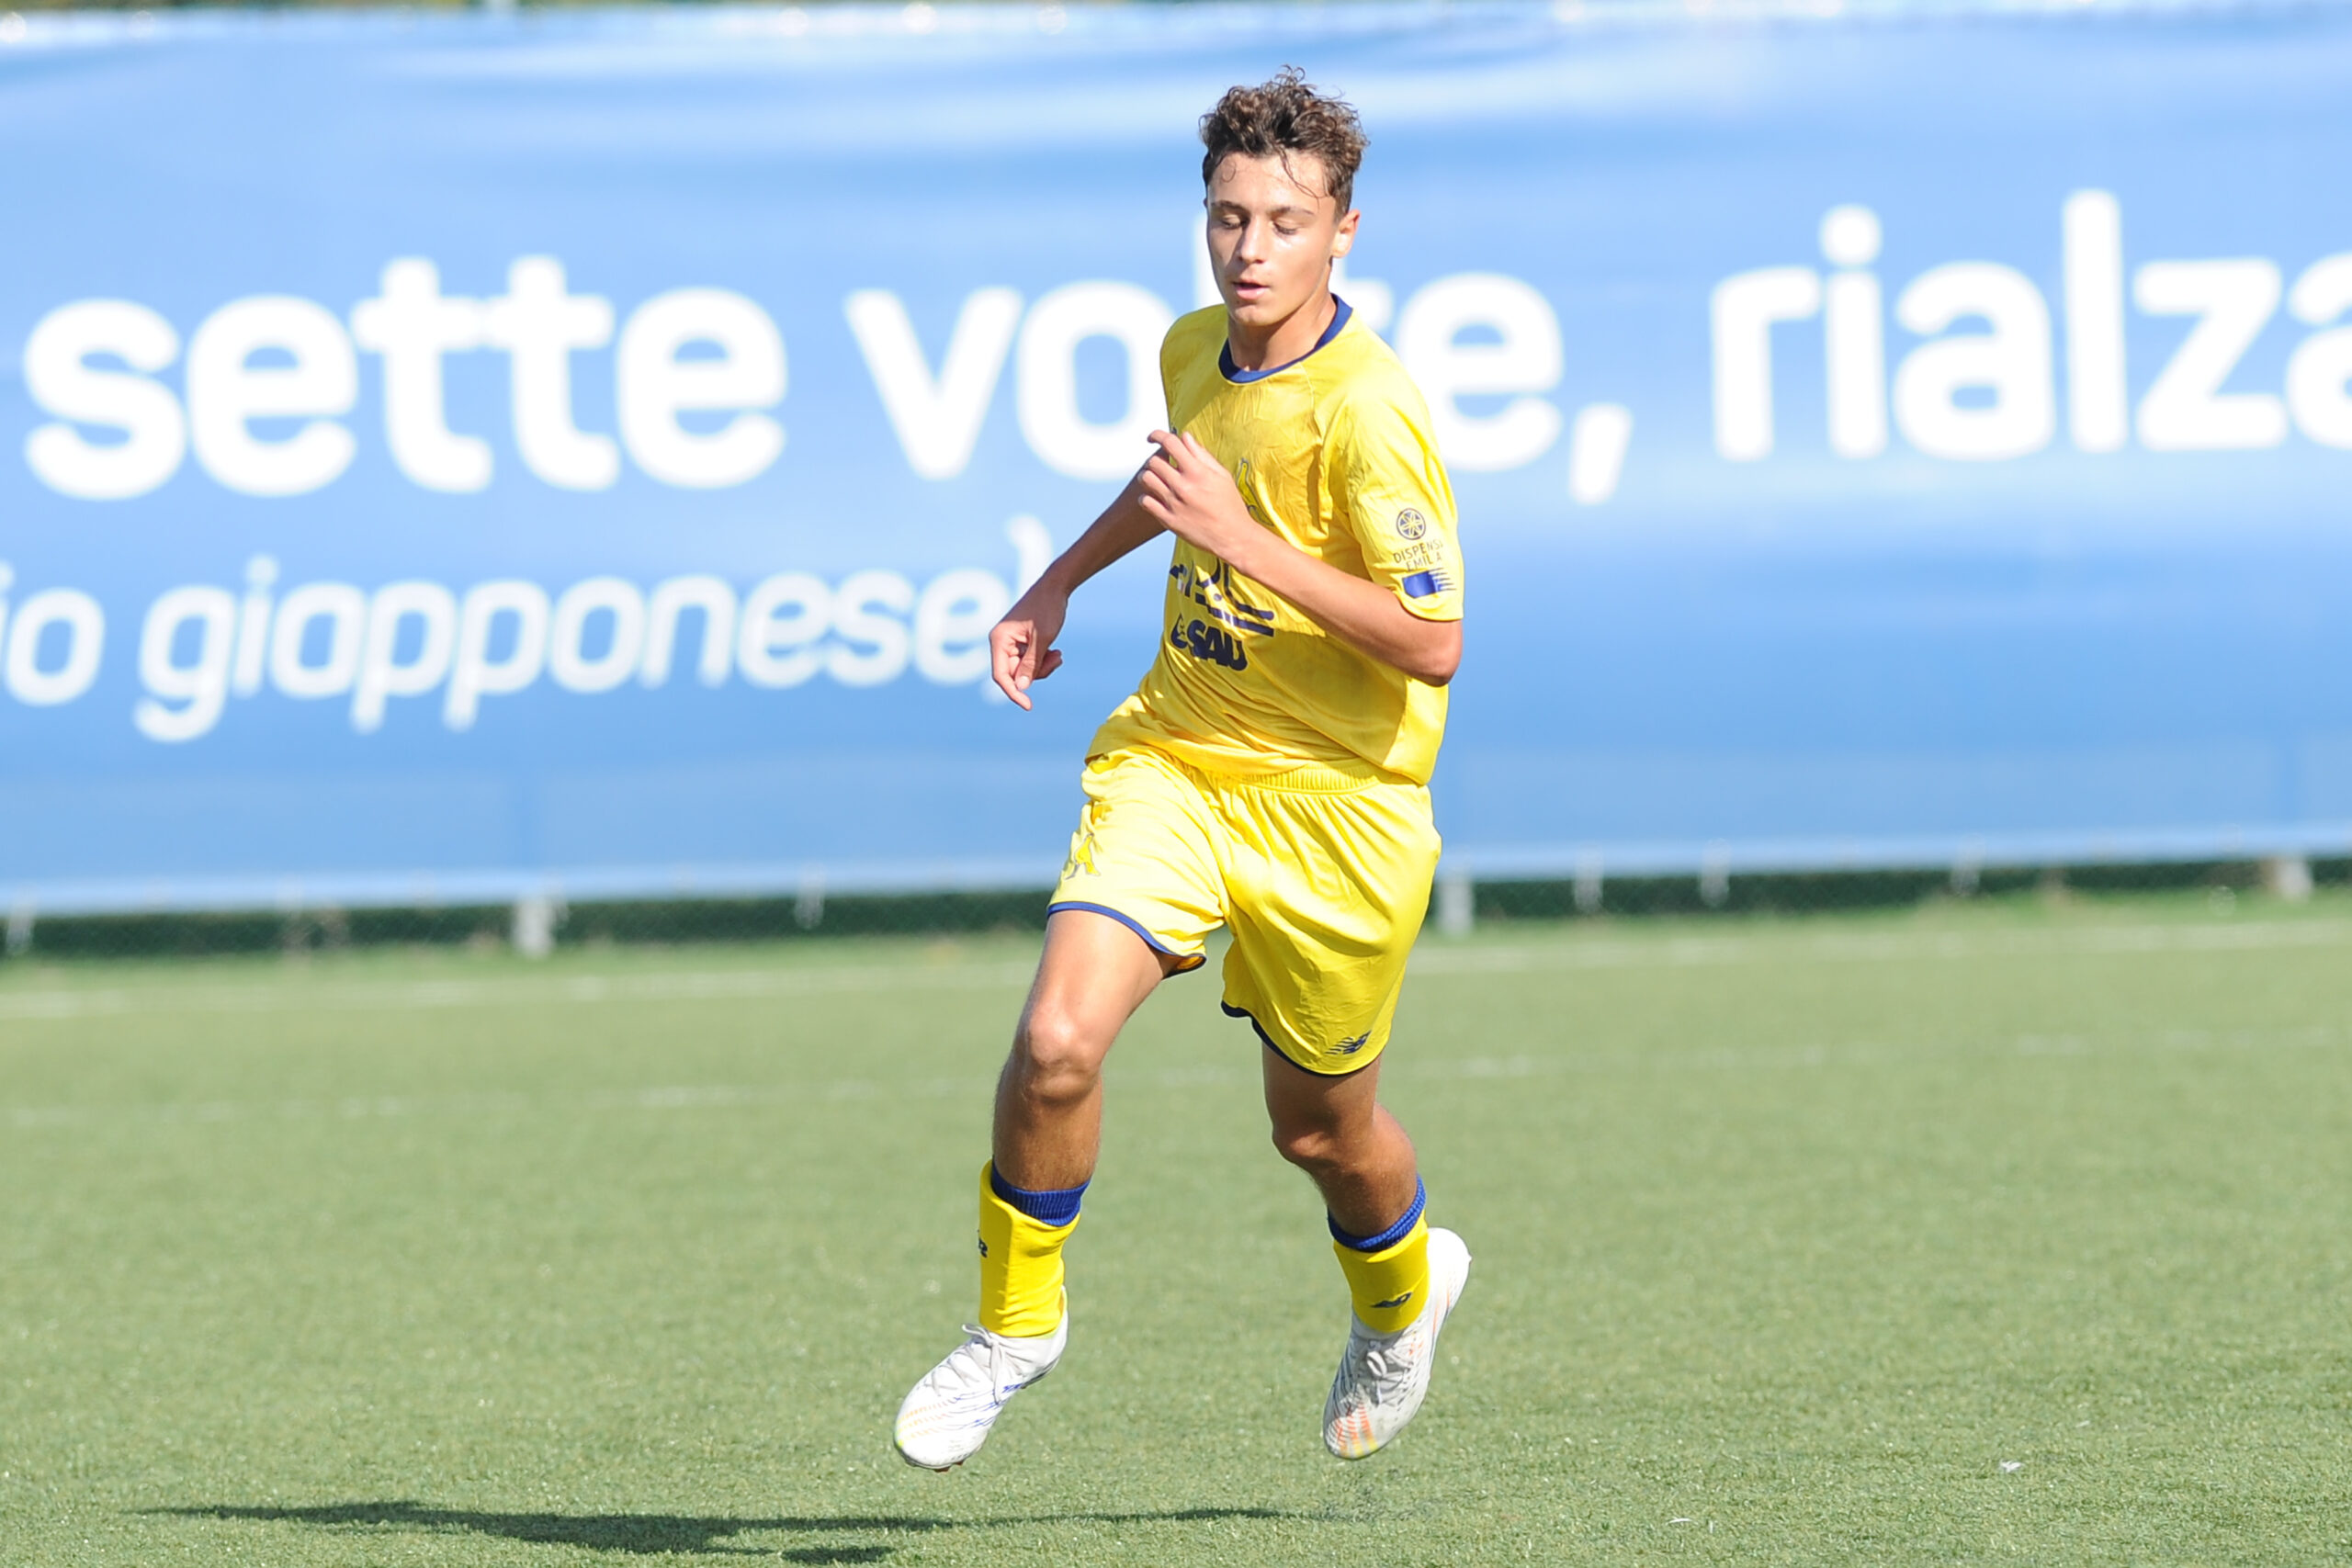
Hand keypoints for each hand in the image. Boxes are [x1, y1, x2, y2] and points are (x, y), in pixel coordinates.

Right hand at [989, 584, 1068, 709]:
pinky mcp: (1021, 643)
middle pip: (1014, 674)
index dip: (1013, 692)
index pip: (1001, 675)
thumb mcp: (1042, 639)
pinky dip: (1043, 661)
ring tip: (1057, 654)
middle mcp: (1001, 643)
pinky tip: (1055, 651)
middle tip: (1056, 660)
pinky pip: (1029, 661)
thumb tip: (1021, 688)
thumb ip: (1031, 664)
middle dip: (1036, 673)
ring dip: (1042, 667)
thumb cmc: (1047, 608)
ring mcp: (1011, 643)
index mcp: (999, 640)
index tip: (1028, 705)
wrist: (1055, 588)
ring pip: (1024, 670)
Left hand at [1136, 430, 1256, 561]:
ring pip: (1146, 479)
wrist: (1233, 537)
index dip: (1157, 435)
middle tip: (1161, 465)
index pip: (1170, 443)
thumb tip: (1185, 437)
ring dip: (1147, 476)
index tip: (1152, 437)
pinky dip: (1146, 497)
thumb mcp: (1221, 475)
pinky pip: (1145, 502)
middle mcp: (1184, 486)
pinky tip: (1154, 497)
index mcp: (1198, 472)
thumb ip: (1202, 455)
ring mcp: (1174, 503)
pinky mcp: (1168, 520)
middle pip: (1154, 461)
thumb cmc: (1230, 504)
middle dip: (1155, 459)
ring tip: (1155, 479)